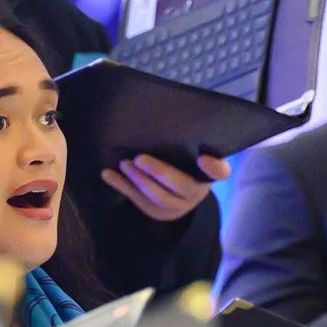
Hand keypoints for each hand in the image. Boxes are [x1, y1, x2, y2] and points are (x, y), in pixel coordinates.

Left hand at [101, 153, 230, 222]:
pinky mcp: (156, 212)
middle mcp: (195, 193)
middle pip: (180, 185)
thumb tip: (164, 114)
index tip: (202, 157)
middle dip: (159, 172)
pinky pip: (136, 200)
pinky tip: (107, 174)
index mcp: (207, 175)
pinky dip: (120, 186)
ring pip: (157, 196)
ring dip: (138, 179)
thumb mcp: (190, 154)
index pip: (219, 172)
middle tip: (139, 158)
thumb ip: (186, 143)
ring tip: (124, 163)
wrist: (177, 195)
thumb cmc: (184, 165)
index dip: (214, 166)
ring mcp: (175, 206)